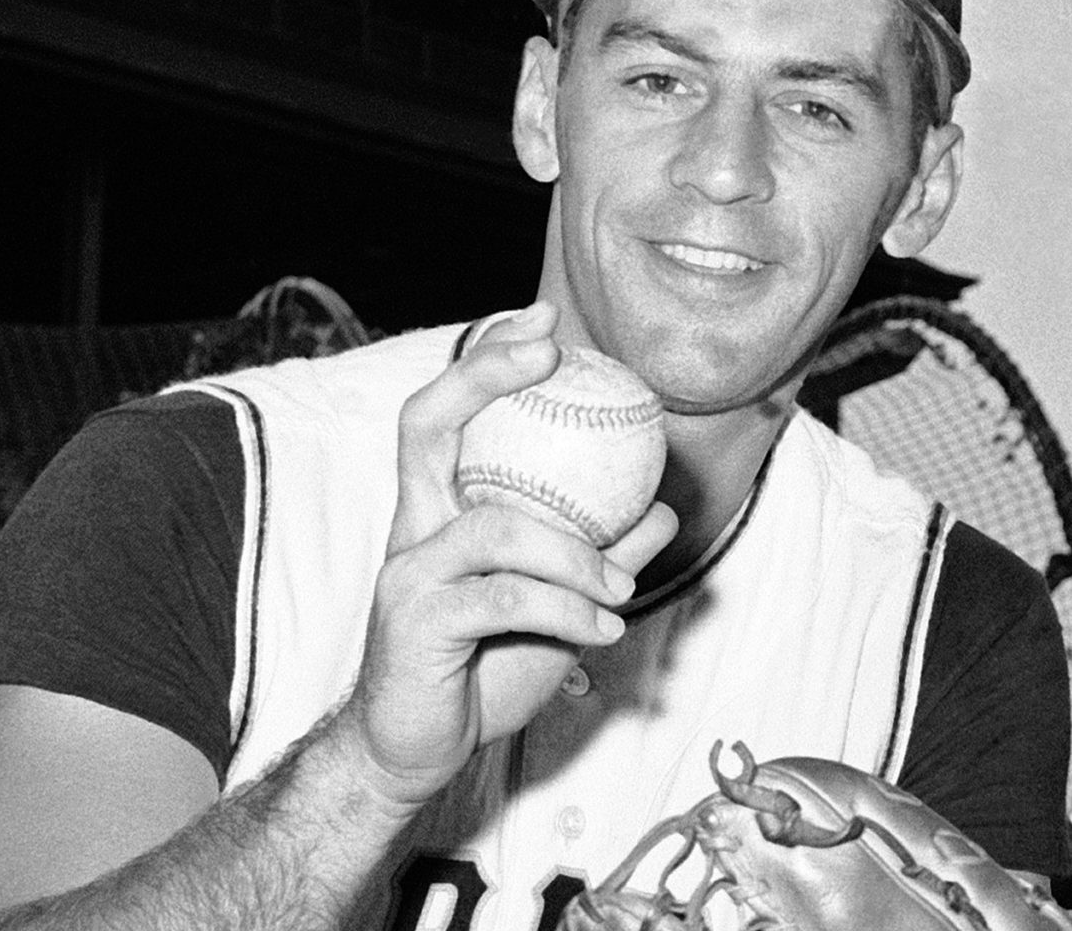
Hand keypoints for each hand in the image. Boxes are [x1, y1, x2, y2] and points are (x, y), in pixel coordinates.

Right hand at [333, 303, 678, 809]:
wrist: (416, 750)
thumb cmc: (483, 667)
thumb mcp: (559, 602)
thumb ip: (602, 554)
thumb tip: (663, 509)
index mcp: (441, 509)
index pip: (447, 412)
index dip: (486, 358)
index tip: (543, 321)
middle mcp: (415, 526)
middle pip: (427, 424)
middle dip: (485, 374)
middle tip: (551, 353)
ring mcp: (408, 572)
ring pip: (500, 528)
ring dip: (578, 556)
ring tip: (622, 591)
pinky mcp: (413, 622)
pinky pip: (507, 597)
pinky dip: (567, 609)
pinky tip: (604, 629)